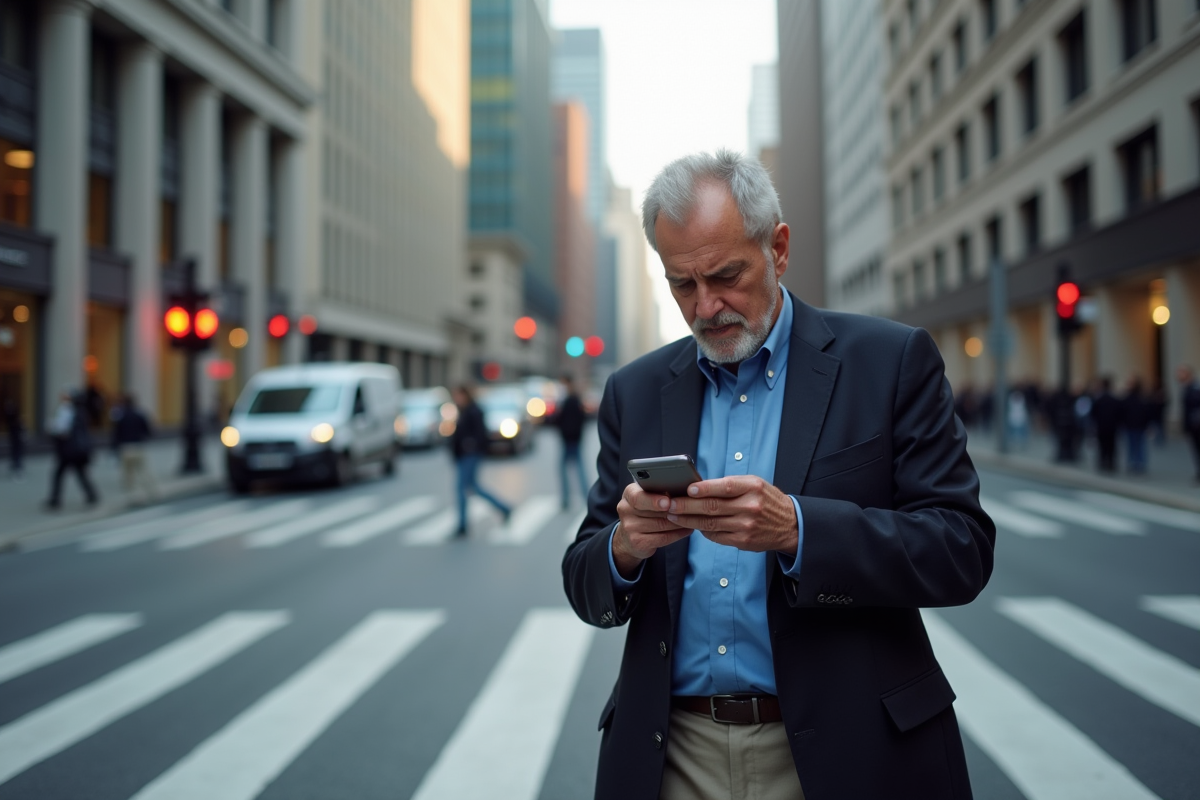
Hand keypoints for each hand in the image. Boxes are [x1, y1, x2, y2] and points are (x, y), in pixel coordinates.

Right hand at [612, 482, 692, 578]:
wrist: (629, 537)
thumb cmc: (644, 512)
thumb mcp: (646, 498)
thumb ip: (658, 492)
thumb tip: (683, 491)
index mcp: (628, 494)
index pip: (638, 496)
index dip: (654, 500)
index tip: (668, 502)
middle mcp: (625, 510)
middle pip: (653, 512)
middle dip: (674, 510)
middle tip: (690, 509)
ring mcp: (629, 528)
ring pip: (661, 525)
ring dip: (679, 521)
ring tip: (692, 518)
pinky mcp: (637, 543)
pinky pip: (663, 538)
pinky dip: (678, 533)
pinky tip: (687, 529)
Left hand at [663, 476, 798, 554]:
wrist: (790, 525)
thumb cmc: (767, 500)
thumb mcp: (755, 484)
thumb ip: (730, 485)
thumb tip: (699, 487)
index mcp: (753, 488)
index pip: (725, 487)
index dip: (704, 488)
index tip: (687, 489)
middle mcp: (750, 507)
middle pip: (712, 507)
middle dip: (687, 506)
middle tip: (670, 504)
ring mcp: (746, 526)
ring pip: (710, 523)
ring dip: (688, 520)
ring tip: (673, 515)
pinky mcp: (743, 541)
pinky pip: (716, 536)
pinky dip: (702, 530)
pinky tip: (692, 525)